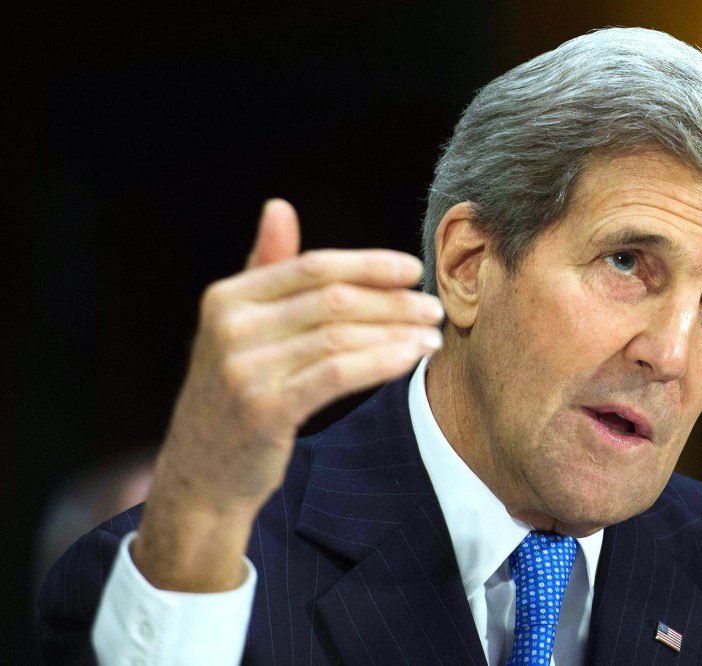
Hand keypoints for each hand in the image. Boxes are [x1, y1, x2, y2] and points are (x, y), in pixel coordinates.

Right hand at [132, 200, 442, 589]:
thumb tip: (279, 206)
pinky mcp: (265, 409)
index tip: (412, 269)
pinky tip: (409, 358)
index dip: (368, 265)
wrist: (202, 474)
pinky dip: (380, 361)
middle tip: (433, 306)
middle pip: (331, 299)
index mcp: (226, 298)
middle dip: (391, 301)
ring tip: (431, 335)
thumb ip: (264, 269)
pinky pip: (338, 374)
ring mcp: (243, 369)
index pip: (312, 268)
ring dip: (395, 332)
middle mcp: (230, 327)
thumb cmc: (234, 395)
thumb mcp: (239, 329)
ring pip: (340, 336)